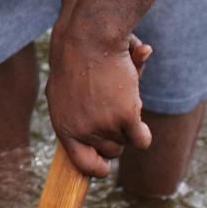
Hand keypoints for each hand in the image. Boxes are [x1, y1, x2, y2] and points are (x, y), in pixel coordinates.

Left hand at [45, 22, 152, 178]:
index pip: (81, 163)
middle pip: (110, 151)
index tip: (105, 166)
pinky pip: (141, 139)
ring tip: (119, 102)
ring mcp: (104, 126)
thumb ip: (76, 117)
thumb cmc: (74, 60)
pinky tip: (140, 123)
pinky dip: (143, 134)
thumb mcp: (63, 92)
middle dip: (116, 137)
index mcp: (63, 126)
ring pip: (126, 142)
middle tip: (114, 114)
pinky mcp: (125, 117)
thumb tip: (94, 148)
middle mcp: (83, 131)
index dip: (96, 167)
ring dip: (128, 127)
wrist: (88, 39)